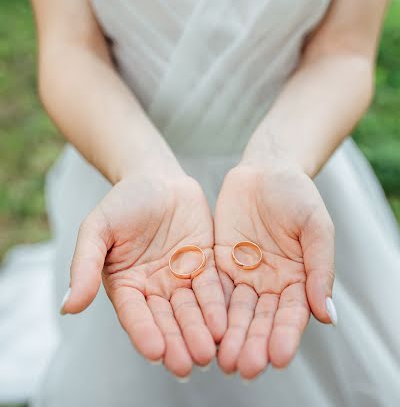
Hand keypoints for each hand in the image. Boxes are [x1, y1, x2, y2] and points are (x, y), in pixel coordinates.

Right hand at [60, 168, 226, 377]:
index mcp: (126, 285)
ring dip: (199, 332)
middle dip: (176, 342)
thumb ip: (85, 265)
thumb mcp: (97, 229)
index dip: (144, 332)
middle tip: (187, 365)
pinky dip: (216, 306)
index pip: (134, 314)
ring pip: (190, 310)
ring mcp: (180, 277)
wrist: (155, 177)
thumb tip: (68, 307)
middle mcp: (154, 288)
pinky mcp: (204, 264)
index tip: (155, 353)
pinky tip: (224, 324)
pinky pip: (211, 287)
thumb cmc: (123, 201)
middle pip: (166, 319)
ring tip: (208, 352)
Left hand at [214, 160, 334, 378]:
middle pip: (261, 318)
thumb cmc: (297, 194)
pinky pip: (212, 287)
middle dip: (253, 342)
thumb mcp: (316, 226)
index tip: (279, 357)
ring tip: (224, 359)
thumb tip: (328, 315)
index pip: (292, 313)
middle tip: (245, 367)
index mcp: (297, 278)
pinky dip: (209, 309)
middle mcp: (269, 283)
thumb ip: (320, 267)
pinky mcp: (218, 261)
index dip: (286, 335)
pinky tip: (204, 328)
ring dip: (230, 335)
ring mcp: (243, 274)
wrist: (266, 169)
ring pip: (235, 310)